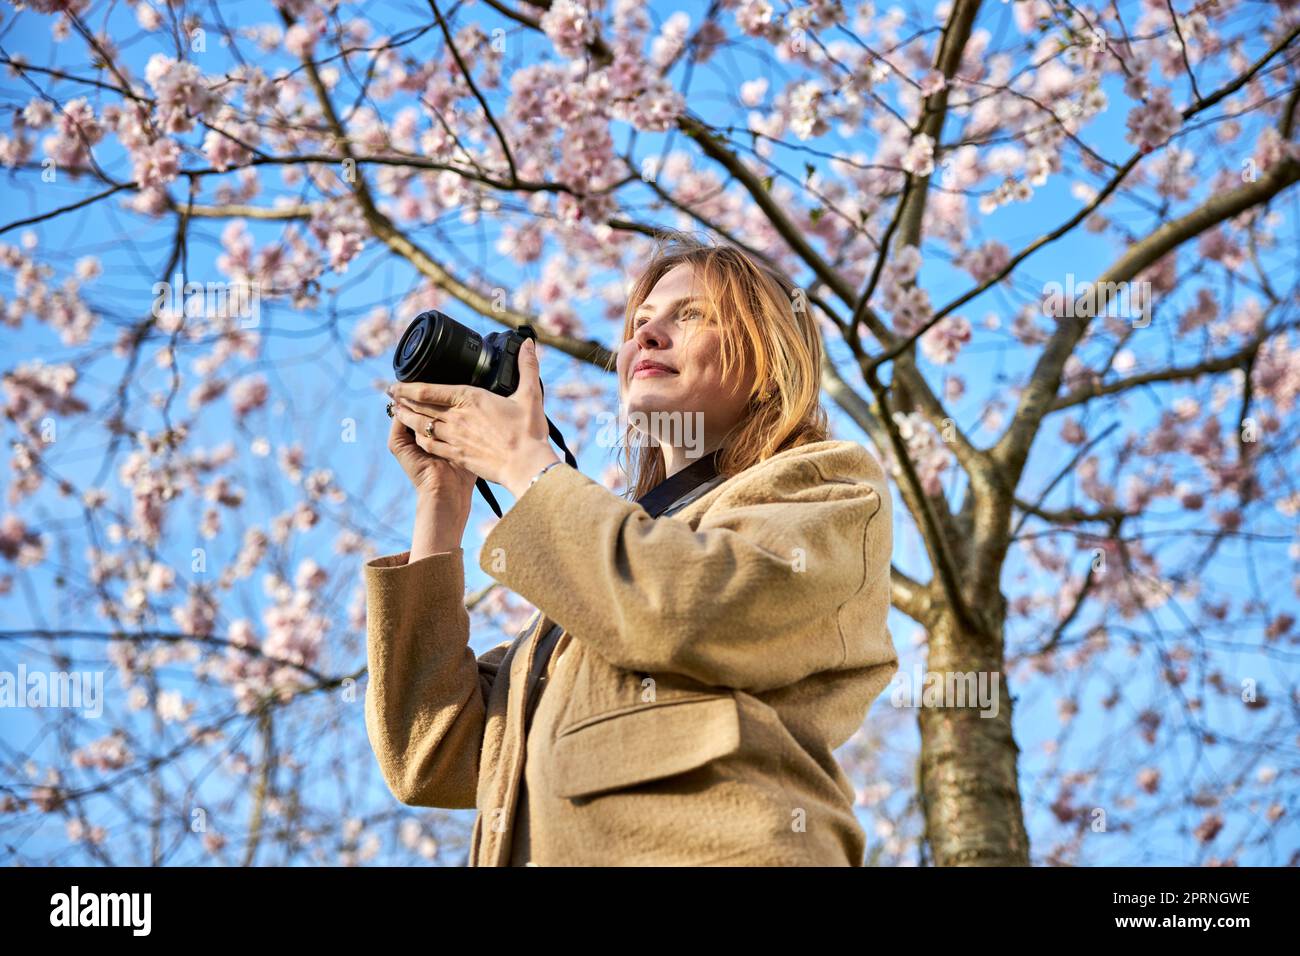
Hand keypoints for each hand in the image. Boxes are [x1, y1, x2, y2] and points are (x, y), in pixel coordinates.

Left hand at [387, 337, 560, 499]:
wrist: (526, 466)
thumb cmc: (528, 432)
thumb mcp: (530, 395)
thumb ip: (527, 367)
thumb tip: (528, 343)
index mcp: (470, 399)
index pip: (429, 390)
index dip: (408, 387)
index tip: (396, 383)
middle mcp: (456, 417)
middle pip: (421, 407)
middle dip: (403, 400)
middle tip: (390, 394)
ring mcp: (454, 438)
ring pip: (422, 425)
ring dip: (407, 417)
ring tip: (396, 410)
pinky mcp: (457, 456)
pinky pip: (431, 445)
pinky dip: (420, 438)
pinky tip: (416, 435)